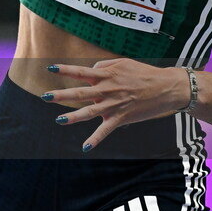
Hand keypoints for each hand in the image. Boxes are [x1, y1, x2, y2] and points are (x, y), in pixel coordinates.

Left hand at [45, 58, 188, 149]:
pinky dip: (95, 139)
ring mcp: (113, 105)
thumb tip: (91, 70)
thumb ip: (105, 66)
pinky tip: (85, 147)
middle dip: (61, 95)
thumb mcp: (123, 63)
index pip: (80, 71)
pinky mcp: (122, 118)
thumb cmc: (144, 73)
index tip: (49, 67)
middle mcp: (107, 90)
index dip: (64, 69)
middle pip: (80, 92)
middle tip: (44, 96)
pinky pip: (106, 130)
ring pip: (89, 112)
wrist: (167, 88)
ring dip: (73, 117)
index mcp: (106, 75)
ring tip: (59, 120)